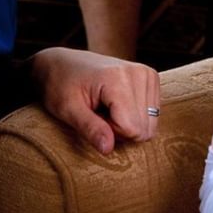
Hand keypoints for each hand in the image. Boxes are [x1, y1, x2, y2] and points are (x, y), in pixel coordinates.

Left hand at [31, 47, 159, 153]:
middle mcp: (139, 73)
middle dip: (120, 129)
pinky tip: (116, 103)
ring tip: (106, 107)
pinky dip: (133, 115)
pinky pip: (152, 115)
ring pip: (150, 124)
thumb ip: (90, 128)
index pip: (131, 128)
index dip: (110, 132)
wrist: (62, 63)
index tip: (92, 117)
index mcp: (118, 78)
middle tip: (98, 113)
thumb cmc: (60, 85)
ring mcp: (147, 74)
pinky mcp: (150, 78)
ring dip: (126, 123)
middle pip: (143, 128)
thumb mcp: (67, 110)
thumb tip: (108, 149)